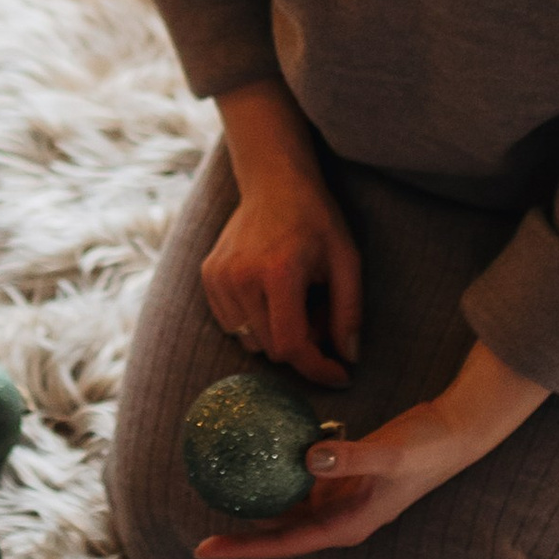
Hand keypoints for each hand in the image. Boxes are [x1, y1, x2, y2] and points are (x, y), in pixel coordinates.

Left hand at [197, 401, 468, 558]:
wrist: (454, 431)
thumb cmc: (425, 448)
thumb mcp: (389, 454)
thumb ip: (350, 458)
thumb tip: (306, 459)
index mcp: (346, 525)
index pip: (284, 543)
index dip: (243, 547)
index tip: (205, 547)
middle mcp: (339, 518)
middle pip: (279, 531)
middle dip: (241, 532)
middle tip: (197, 528)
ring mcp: (341, 498)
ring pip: (287, 504)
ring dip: (257, 500)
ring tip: (217, 489)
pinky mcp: (343, 476)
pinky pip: (300, 476)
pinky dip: (277, 468)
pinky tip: (255, 449)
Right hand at [200, 165, 360, 390]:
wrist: (274, 182)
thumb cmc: (316, 220)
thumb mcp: (347, 261)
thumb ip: (349, 312)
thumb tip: (349, 359)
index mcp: (279, 273)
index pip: (292, 346)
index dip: (318, 369)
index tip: (340, 376)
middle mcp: (241, 278)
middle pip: (273, 349)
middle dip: (303, 345)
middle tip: (321, 316)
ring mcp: (219, 278)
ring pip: (251, 342)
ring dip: (277, 335)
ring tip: (295, 301)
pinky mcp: (208, 277)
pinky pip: (232, 325)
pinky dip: (256, 323)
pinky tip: (271, 294)